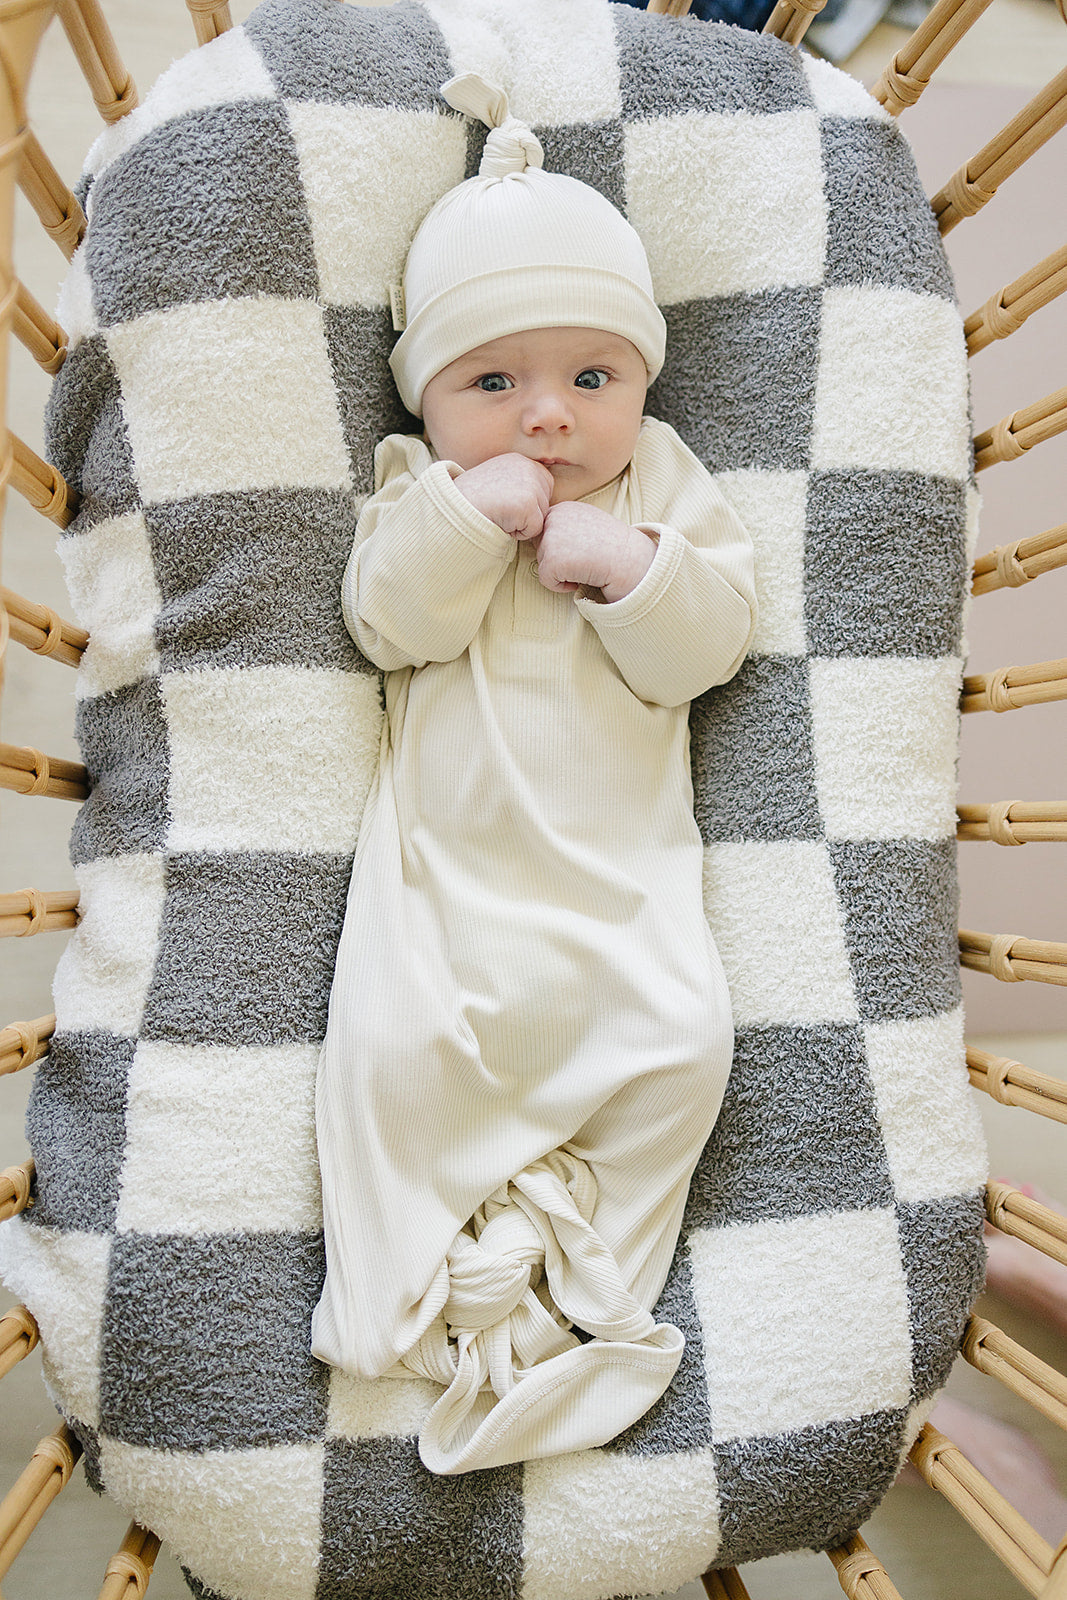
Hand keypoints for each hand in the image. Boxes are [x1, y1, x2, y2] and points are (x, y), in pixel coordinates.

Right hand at [452, 455, 553, 540]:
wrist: (453, 508)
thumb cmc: (471, 500)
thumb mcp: (496, 480)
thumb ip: (516, 482)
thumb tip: (535, 497)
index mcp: (519, 460)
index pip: (544, 486)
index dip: (528, 501)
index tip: (504, 501)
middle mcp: (528, 467)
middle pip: (545, 503)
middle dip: (526, 513)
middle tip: (499, 508)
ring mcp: (530, 484)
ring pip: (540, 517)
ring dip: (520, 524)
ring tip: (498, 513)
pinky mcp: (528, 503)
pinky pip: (533, 530)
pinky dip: (518, 533)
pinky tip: (500, 521)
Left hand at [533, 502, 655, 602]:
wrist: (633, 561)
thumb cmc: (615, 548)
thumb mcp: (589, 525)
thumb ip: (567, 528)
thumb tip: (545, 543)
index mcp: (563, 508)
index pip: (545, 535)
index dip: (564, 549)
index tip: (586, 549)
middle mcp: (554, 518)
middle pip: (540, 549)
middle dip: (560, 560)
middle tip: (588, 558)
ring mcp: (552, 538)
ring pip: (543, 565)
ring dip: (563, 573)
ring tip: (587, 565)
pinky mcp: (553, 559)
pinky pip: (547, 581)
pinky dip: (563, 586)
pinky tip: (584, 575)